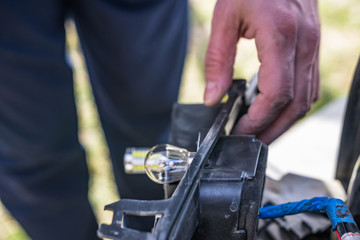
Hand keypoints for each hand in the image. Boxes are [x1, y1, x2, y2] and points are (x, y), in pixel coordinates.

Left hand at [204, 0, 319, 143]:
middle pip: (296, 105)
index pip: (277, 94)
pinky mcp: (312, 46)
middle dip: (272, 130)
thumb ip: (217, 60)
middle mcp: (304, 43)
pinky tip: (273, 109)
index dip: (258, 120)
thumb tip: (212, 97)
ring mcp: (313, 46)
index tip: (240, 132)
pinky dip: (292, 105)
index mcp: (281, 35)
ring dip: (284, 122)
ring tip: (260, 132)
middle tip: (250, 142)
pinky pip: (309, 86)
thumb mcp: (224, 17)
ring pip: (306, 99)